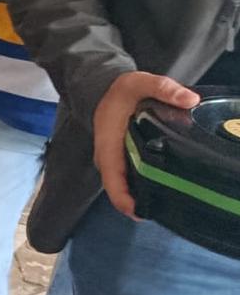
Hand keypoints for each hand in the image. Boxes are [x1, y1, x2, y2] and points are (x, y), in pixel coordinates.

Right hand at [93, 71, 198, 217]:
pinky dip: (139, 188)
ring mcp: (112, 160)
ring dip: (139, 198)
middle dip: (137, 204)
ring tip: (166, 204)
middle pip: (117, 190)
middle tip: (166, 211)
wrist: (104, 88)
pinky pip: (126, 180)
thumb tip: (191, 100)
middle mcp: (107, 158)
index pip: (112, 181)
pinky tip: (160, 189)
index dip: (125, 200)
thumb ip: (164, 88)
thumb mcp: (140, 82)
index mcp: (108, 145)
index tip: (143, 212)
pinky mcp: (119, 160)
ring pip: (122, 187)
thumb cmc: (121, 90)